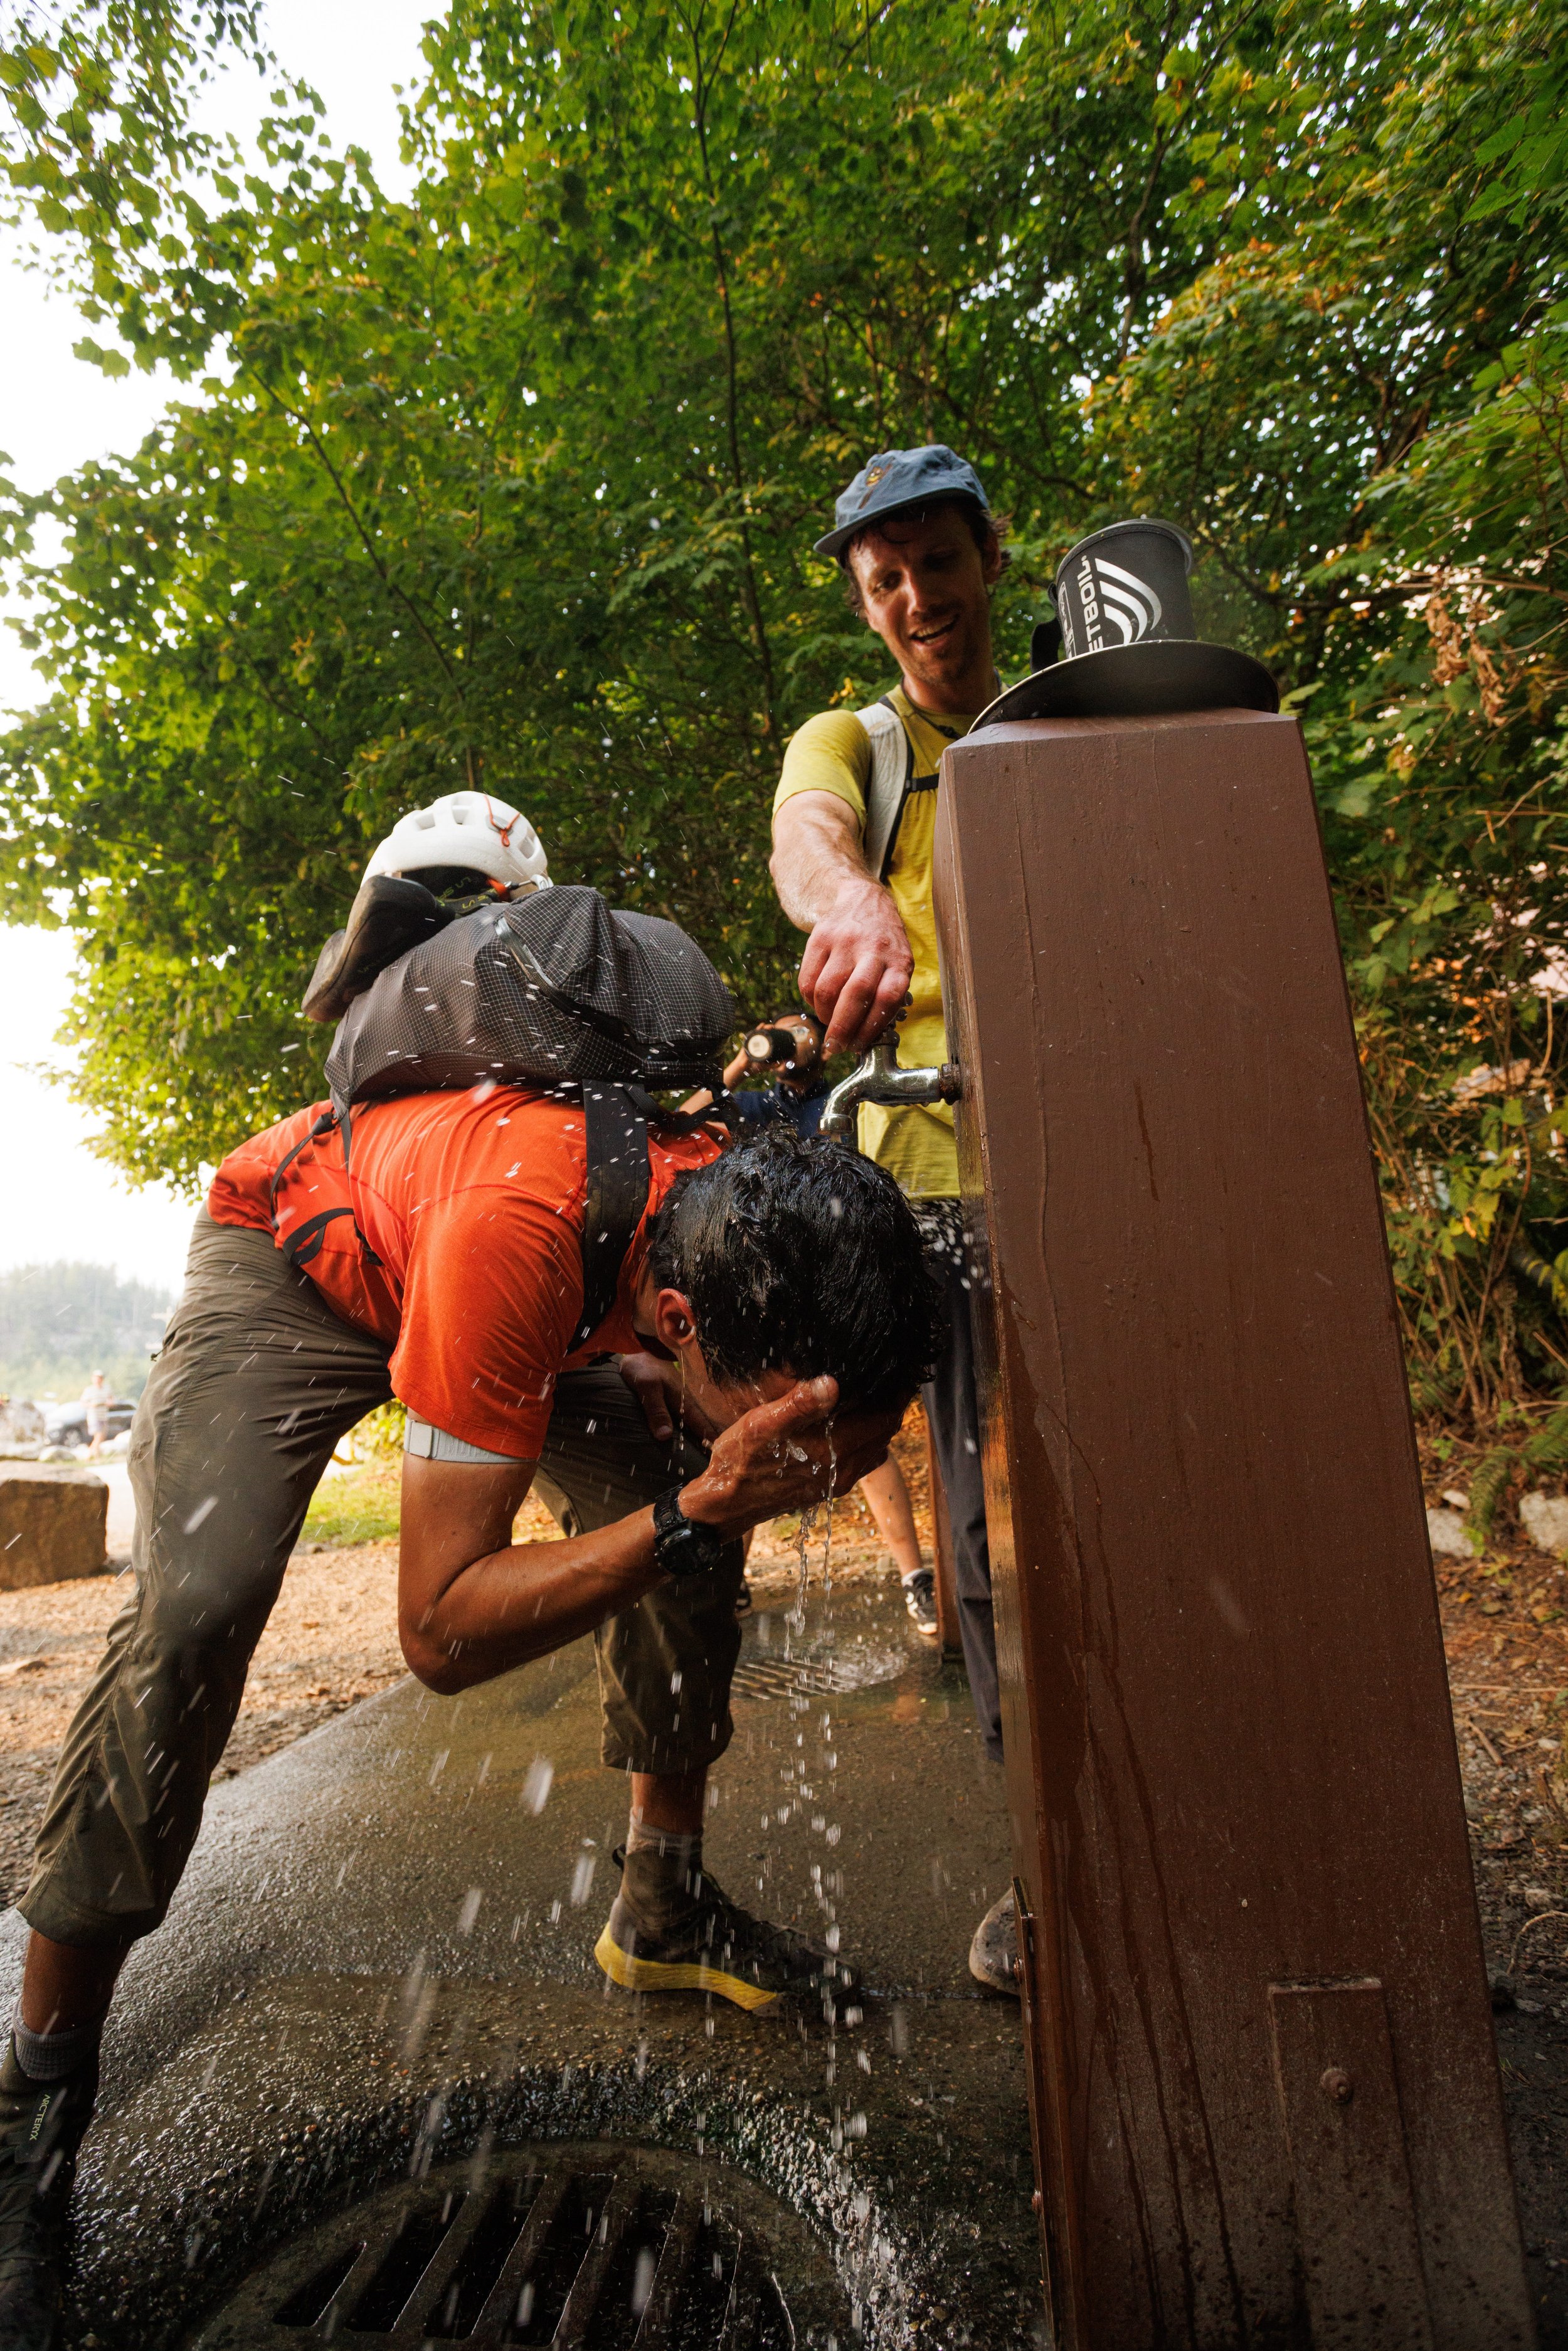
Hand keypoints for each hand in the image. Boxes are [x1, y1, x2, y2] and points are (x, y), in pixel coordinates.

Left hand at [617, 1352, 722, 1444]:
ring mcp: (678, 1400)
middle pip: (699, 1424)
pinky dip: (689, 1429)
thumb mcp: (647, 1389)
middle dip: (708, 1440)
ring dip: (699, 1436)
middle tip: (719, 1460)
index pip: (700, 1424)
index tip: (718, 1454)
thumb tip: (665, 1436)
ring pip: (692, 1422)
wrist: (636, 1351)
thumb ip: (656, 1411)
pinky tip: (689, 1438)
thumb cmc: (642, 1369)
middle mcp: (684, 1402)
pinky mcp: (671, 1400)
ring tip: (707, 1453)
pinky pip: (683, 1418)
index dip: (709, 1439)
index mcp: (681, 1400)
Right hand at [678, 1375, 904, 1540]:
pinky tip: (849, 1420)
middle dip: (892, 1402)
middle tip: (888, 1375)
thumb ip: (798, 1405)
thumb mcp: (761, 1426)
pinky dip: (867, 1436)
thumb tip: (832, 1383)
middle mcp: (845, 1469)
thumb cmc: (739, 1463)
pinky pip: (863, 1458)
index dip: (897, 1392)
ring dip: (880, 1420)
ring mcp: (839, 1480)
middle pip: (886, 1430)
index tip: (898, 1369)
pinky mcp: (829, 1486)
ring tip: (871, 1393)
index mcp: (833, 1450)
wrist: (725, 1506)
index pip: (885, 1417)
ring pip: (877, 1445)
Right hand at [797, 876, 913, 1055]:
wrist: (862, 901)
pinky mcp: (820, 937)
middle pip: (856, 995)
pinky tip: (819, 1003)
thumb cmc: (883, 947)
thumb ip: (887, 997)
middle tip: (836, 1047)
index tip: (860, 1045)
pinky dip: (810, 1001)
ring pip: (827, 990)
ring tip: (829, 1023)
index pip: (887, 998)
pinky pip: (808, 980)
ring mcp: (845, 941)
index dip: (871, 1027)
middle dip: (843, 1028)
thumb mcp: (898, 965)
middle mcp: (874, 949)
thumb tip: (864, 1039)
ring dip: (824, 1016)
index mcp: (899, 961)